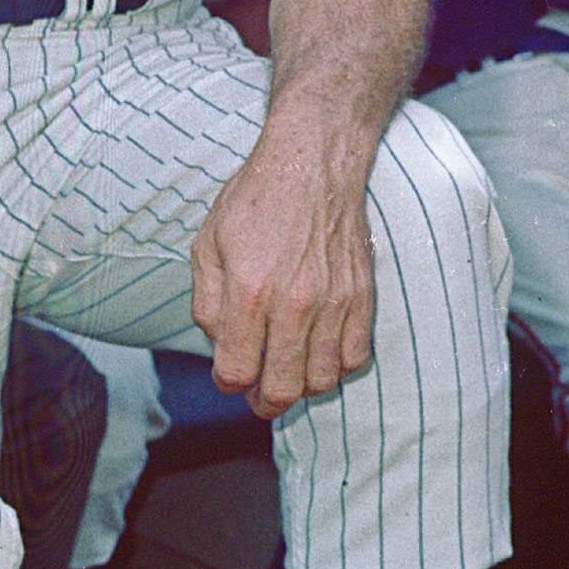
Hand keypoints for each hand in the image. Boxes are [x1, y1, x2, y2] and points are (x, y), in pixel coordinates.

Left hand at [189, 120, 375, 418]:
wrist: (311, 166)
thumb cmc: (254, 202)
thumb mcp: (206, 245)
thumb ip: (206, 302)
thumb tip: (218, 345)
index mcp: (249, 292)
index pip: (238, 369)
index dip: (228, 382)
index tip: (227, 376)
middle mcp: (295, 304)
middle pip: (284, 388)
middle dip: (264, 402)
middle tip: (256, 397)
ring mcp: (334, 303)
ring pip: (322, 380)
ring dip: (301, 387)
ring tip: (287, 373)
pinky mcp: (362, 298)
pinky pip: (355, 357)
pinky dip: (336, 368)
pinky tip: (318, 355)